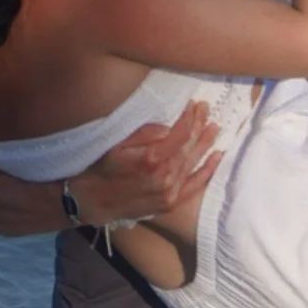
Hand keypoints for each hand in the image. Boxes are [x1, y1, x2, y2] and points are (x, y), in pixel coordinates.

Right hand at [71, 101, 219, 228]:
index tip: (194, 104)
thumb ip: (144, 134)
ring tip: (214, 127)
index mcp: (151, 159)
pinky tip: (216, 157)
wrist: (91, 201)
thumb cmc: (101, 168)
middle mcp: (165, 177)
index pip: (180, 133)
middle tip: (206, 109)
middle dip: (199, 125)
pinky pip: (194, 186)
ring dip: (205, 143)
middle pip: (189, 146)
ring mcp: (170, 193)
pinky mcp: (170, 203)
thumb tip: (168, 126)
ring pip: (193, 162)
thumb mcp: (116, 144)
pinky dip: (207, 170)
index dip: (189, 117)